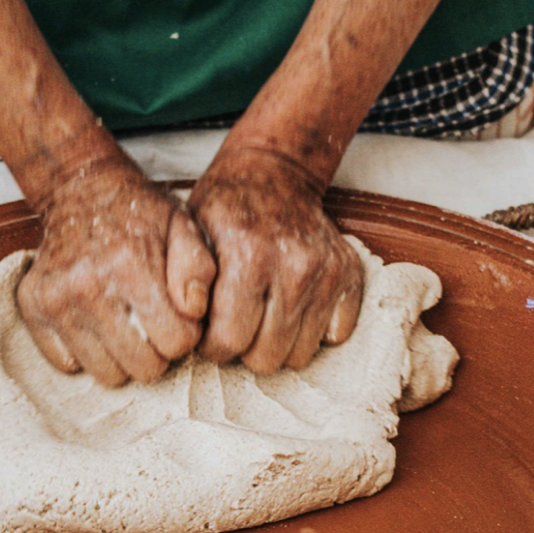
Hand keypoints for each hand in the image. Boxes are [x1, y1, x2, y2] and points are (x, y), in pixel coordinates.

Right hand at [19, 151, 215, 385]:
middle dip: (156, 352)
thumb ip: (199, 269)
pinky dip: (85, 352)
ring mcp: (56, 301)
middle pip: (142, 367)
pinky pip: (67, 364)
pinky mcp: (33, 309)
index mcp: (131, 266)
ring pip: (106, 374)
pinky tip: (94, 324)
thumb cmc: (139, 214)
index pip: (176, 343)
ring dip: (122, 356)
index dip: (185, 334)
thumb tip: (193, 313)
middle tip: (152, 326)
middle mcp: (88, 286)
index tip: (178, 317)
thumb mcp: (183, 227)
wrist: (79, 191)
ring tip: (125, 326)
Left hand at [186, 147, 363, 372]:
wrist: (274, 175)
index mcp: (248, 258)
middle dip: (244, 349)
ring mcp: (328, 273)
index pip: (229, 341)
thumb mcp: (187, 234)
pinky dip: (312, 329)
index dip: (212, 347)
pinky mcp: (351, 276)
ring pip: (300, 354)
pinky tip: (291, 306)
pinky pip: (334, 336)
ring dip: (277, 344)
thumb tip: (191, 318)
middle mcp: (294, 268)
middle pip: (267, 357)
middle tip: (235, 324)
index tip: (208, 334)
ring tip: (261, 315)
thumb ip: (182, 279)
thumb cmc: (224, 211)